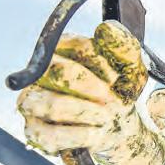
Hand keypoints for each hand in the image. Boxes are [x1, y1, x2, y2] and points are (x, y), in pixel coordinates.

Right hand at [17, 20, 147, 154]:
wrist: (119, 125)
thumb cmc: (119, 91)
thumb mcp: (131, 69)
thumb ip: (124, 47)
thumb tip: (107, 29)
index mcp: (62, 50)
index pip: (75, 47)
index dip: (101, 64)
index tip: (116, 78)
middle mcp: (40, 73)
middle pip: (59, 72)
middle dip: (93, 88)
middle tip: (112, 99)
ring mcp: (32, 102)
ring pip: (51, 105)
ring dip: (87, 113)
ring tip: (106, 117)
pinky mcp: (34, 131)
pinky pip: (49, 135)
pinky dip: (80, 135)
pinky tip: (96, 132)